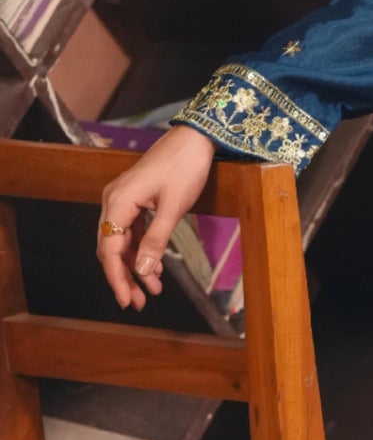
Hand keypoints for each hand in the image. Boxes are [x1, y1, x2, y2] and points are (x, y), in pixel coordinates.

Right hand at [97, 124, 216, 309]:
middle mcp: (113, 200)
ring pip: (122, 242)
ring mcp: (123, 199)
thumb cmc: (186, 167)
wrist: (195, 137)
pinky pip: (132, 230)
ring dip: (135, 265)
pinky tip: (156, 268)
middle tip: (139, 302)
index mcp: (118, 202)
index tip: (127, 300)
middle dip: (125, 276)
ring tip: (153, 290)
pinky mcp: (135, 199)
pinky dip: (142, 249)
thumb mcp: (174, 207)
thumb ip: (156, 240)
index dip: (117, 278)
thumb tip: (142, 271)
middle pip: (111, 248)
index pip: (109, 250)